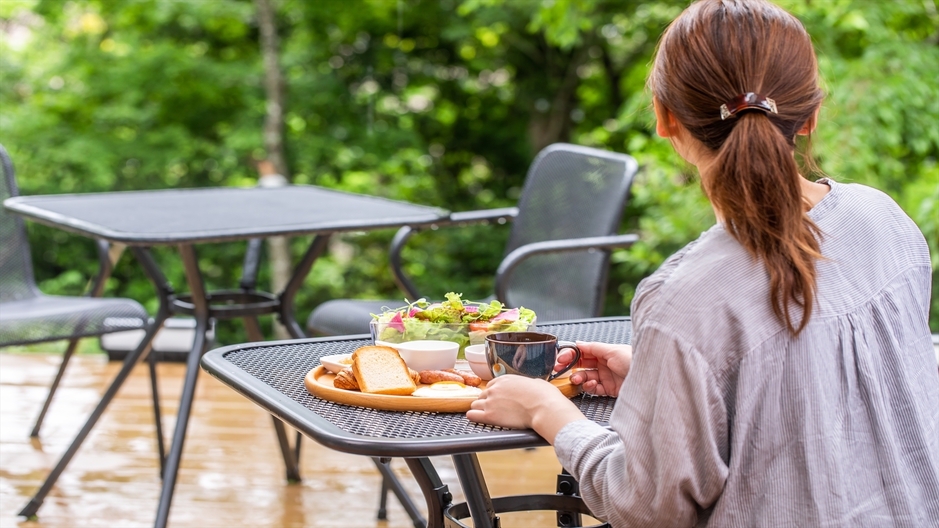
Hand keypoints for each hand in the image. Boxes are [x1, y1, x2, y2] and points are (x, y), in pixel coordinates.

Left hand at [467, 375, 584, 442]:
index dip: (494, 394)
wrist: (544, 408)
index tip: (497, 399)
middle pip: (482, 395)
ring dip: (479, 409)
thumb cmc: (544, 396)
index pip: (491, 385)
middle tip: (494, 409)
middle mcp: (495, 388)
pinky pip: (473, 415)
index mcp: (505, 379)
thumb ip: (529, 384)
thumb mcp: (537, 383)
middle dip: (487, 402)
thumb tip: (533, 386)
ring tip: (484, 415)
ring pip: (475, 405)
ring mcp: (490, 402)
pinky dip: (473, 417)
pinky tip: (476, 419)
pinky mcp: (489, 415)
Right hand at [557, 341, 631, 396]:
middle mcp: (604, 364)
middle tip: (560, 371)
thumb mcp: (612, 350)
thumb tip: (578, 343)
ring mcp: (606, 377)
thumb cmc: (634, 360)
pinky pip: (594, 389)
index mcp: (604, 352)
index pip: (583, 352)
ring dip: (579, 378)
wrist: (650, 378)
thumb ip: (593, 347)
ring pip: (586, 378)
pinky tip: (592, 385)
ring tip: (577, 379)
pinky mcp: (610, 390)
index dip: (571, 355)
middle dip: (570, 367)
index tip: (561, 359)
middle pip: (582, 365)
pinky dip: (590, 388)